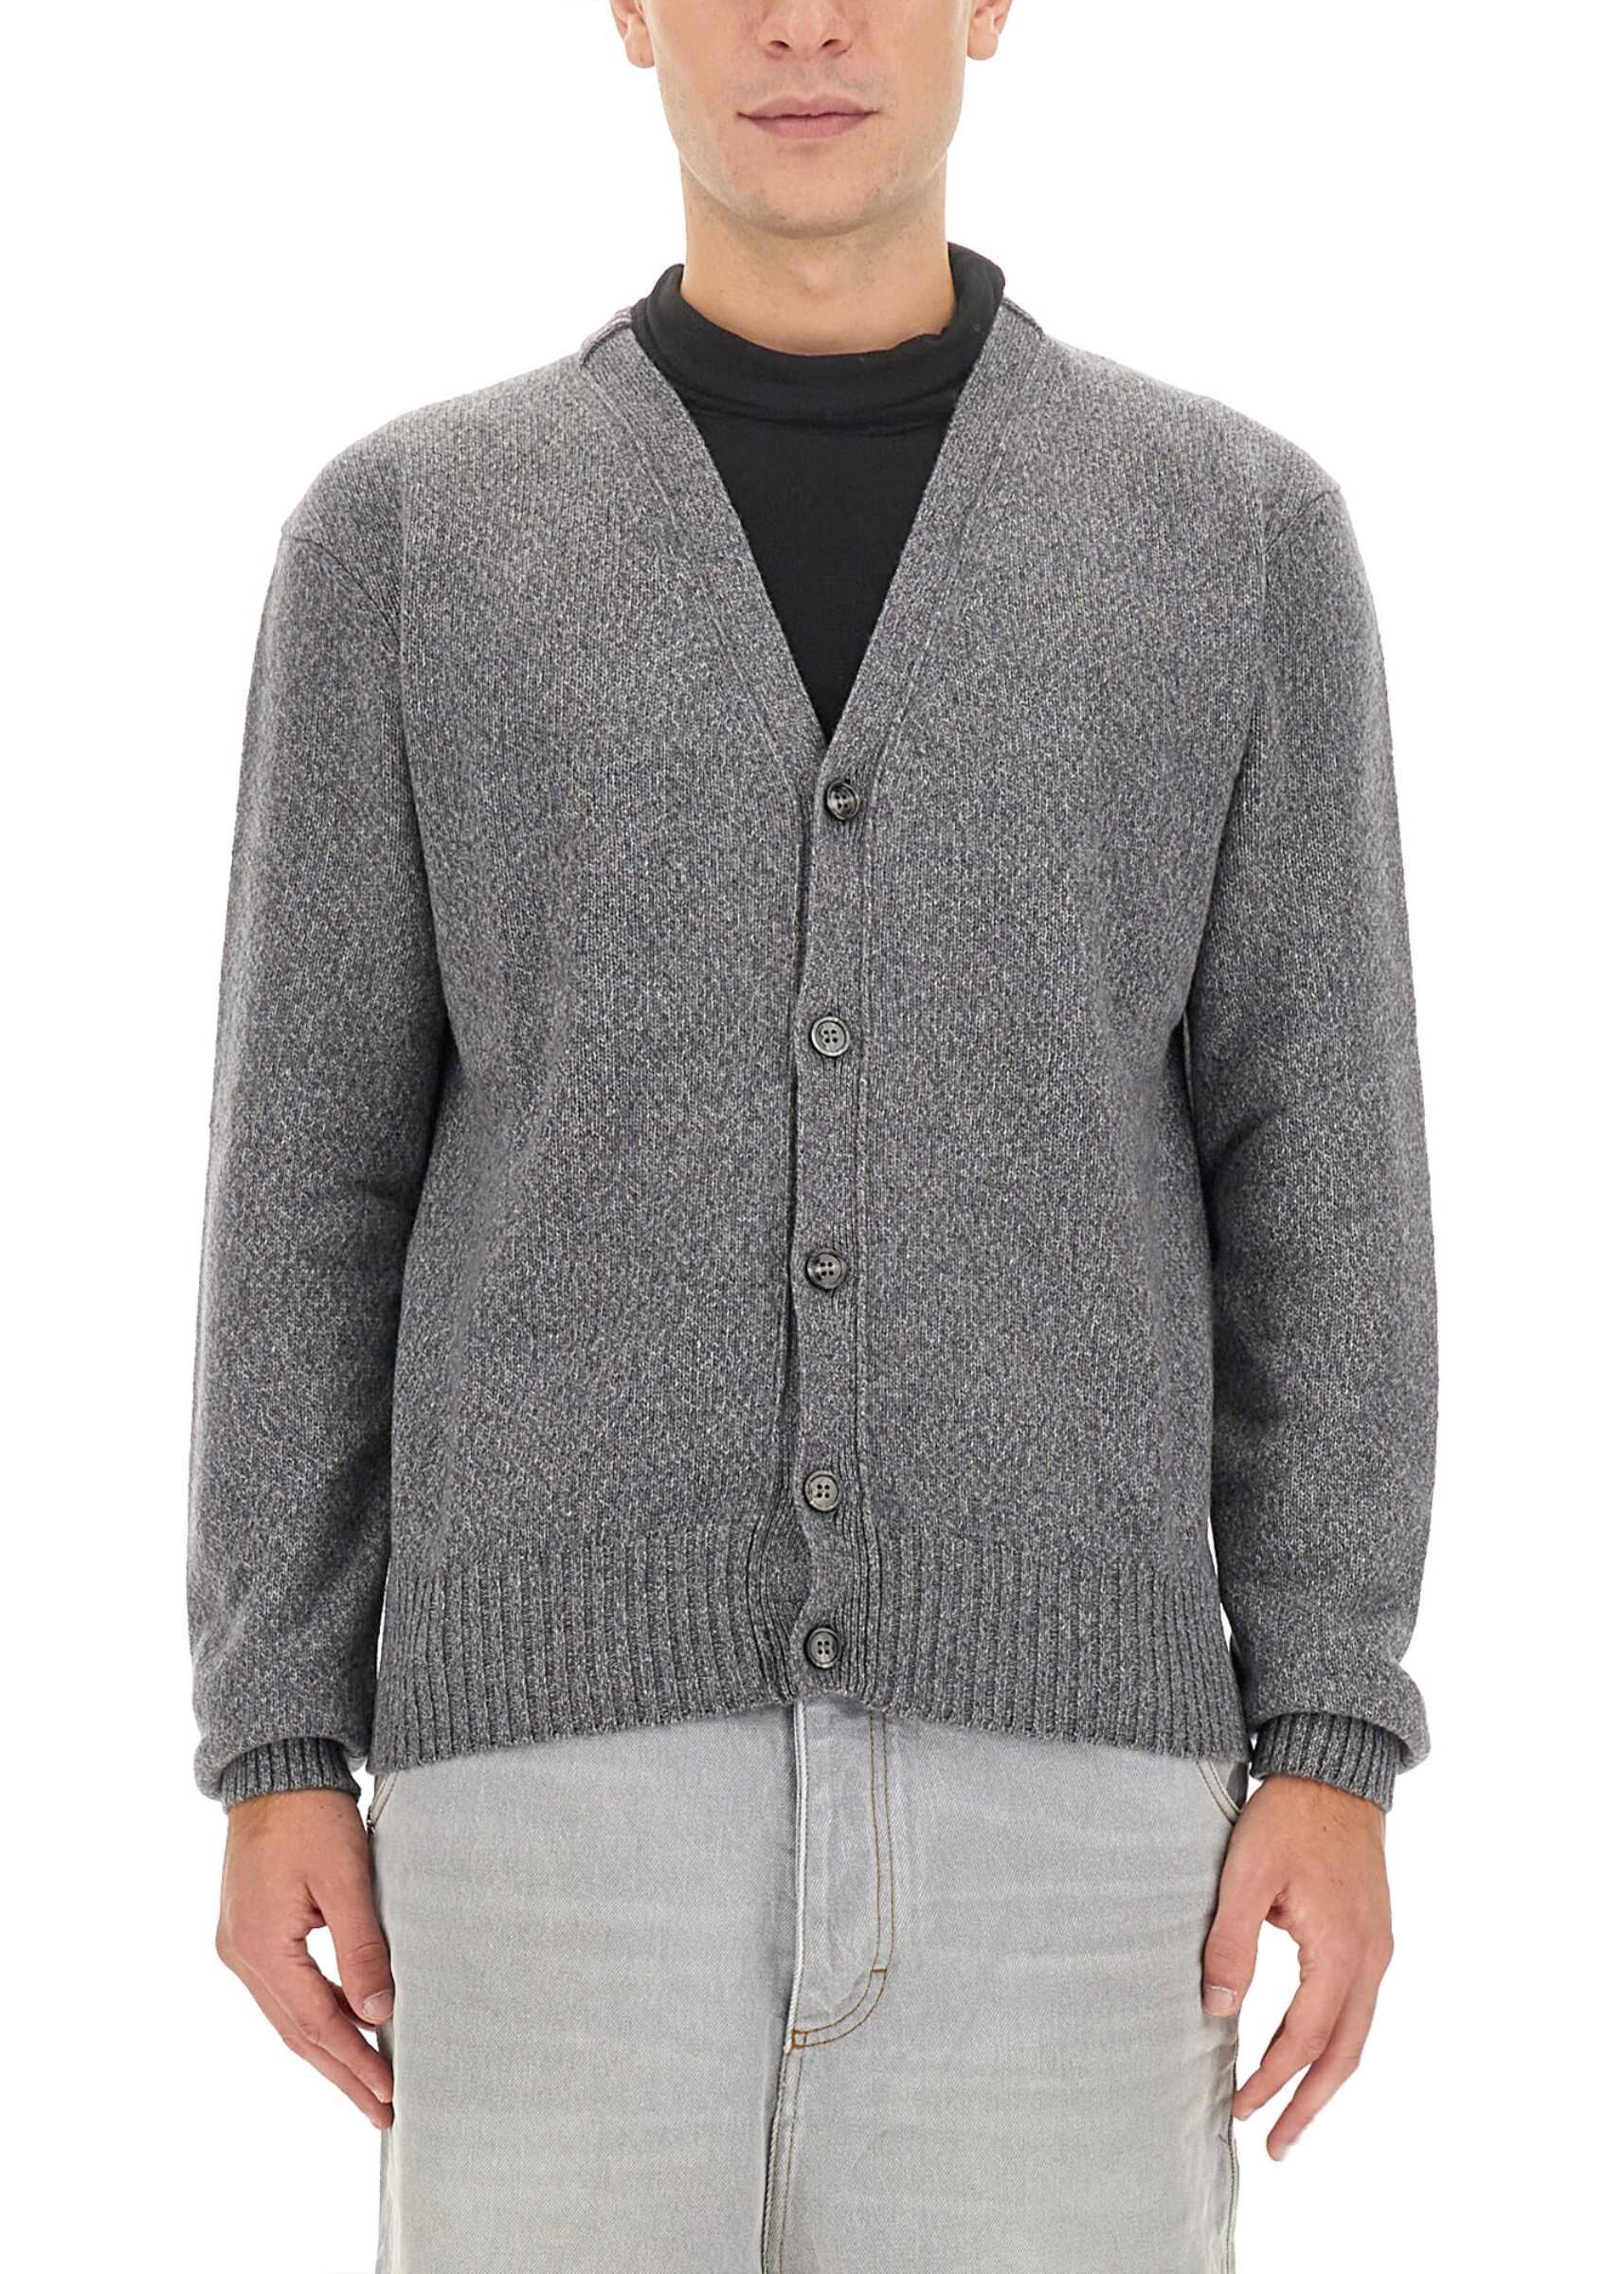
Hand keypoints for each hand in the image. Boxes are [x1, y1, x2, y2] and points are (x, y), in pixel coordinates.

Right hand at [215, 1788, 395, 2127]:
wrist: (275, 1770)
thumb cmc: (312, 1815)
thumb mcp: (345, 1877)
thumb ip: (360, 1946)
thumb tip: (377, 2011)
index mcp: (261, 1945)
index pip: (314, 2023)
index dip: (354, 2060)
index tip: (389, 2091)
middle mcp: (241, 1955)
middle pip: (298, 2032)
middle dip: (342, 2073)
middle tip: (382, 2111)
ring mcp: (240, 1945)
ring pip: (289, 2018)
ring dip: (329, 2053)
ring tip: (367, 2088)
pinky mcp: (249, 1932)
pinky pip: (283, 1994)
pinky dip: (314, 2020)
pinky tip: (341, 2033)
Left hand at [1200, 1772, 1393, 2158]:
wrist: (1335, 1768)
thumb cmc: (1288, 1815)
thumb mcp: (1246, 1870)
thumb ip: (1229, 1940)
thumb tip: (1215, 2009)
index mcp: (1340, 1948)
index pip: (1305, 2038)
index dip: (1273, 2081)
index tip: (1240, 2111)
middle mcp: (1370, 1958)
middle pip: (1344, 2054)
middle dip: (1309, 2105)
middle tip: (1276, 2148)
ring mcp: (1377, 1948)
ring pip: (1356, 2035)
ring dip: (1324, 2080)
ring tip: (1291, 2117)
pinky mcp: (1372, 1935)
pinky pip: (1357, 2007)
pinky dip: (1334, 2043)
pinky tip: (1308, 2052)